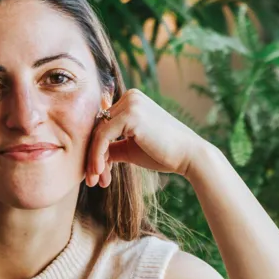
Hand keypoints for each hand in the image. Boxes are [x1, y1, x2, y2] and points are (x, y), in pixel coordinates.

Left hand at [85, 89, 207, 186]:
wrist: (189, 157)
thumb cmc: (162, 153)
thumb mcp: (130, 148)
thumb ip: (111, 146)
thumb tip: (89, 154)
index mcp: (130, 101)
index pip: (102, 125)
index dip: (96, 150)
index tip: (95, 173)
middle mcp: (129, 97)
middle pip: (97, 129)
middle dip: (93, 157)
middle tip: (92, 180)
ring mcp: (130, 103)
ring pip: (97, 134)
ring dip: (93, 160)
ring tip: (94, 181)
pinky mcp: (130, 115)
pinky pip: (102, 137)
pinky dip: (97, 156)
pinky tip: (99, 173)